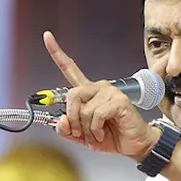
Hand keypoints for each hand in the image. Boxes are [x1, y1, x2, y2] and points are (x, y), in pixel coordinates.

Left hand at [43, 31, 160, 159]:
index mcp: (87, 93)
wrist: (133, 145)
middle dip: (73, 118)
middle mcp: (98, 88)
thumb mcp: (81, 136)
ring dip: (86, 129)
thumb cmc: (110, 136)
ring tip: (96, 134)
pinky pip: (97, 114)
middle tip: (81, 132)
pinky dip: (96, 129)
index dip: (57, 53)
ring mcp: (110, 92)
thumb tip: (62, 120)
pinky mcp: (119, 100)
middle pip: (72, 95)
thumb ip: (67, 129)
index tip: (48, 36)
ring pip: (84, 109)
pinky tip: (103, 133)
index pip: (70, 69)